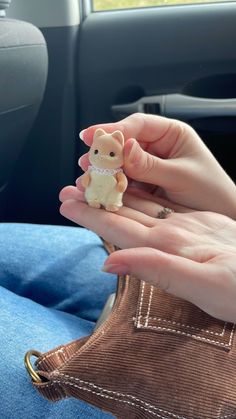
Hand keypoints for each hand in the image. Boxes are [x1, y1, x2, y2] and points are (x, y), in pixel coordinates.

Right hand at [59, 186, 235, 322]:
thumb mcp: (202, 285)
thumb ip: (156, 268)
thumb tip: (111, 262)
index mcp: (171, 241)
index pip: (120, 224)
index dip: (91, 214)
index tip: (67, 203)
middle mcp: (175, 228)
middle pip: (126, 210)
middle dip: (95, 200)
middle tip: (68, 191)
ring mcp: (186, 226)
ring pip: (141, 207)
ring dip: (112, 198)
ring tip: (89, 189)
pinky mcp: (198, 229)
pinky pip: (159, 213)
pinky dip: (138, 206)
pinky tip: (130, 203)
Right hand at [79, 113, 235, 218]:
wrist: (222, 217)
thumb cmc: (212, 193)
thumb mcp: (181, 177)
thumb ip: (151, 165)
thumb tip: (124, 148)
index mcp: (172, 134)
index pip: (138, 125)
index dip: (113, 129)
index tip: (91, 136)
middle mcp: (158, 147)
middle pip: (125, 144)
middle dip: (105, 153)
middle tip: (87, 162)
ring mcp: (150, 166)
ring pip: (121, 164)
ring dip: (105, 172)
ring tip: (87, 179)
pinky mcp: (145, 184)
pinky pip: (125, 181)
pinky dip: (112, 187)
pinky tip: (99, 191)